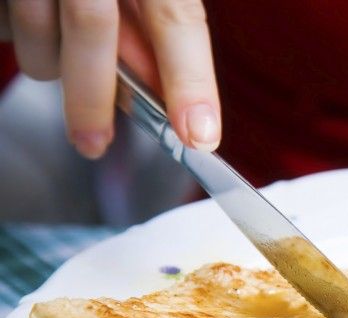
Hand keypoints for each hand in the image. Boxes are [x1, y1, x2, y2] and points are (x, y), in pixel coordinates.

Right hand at [0, 0, 219, 158]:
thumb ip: (152, 27)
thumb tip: (164, 98)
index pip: (177, 18)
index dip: (190, 80)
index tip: (199, 134)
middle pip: (92, 27)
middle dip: (93, 98)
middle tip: (95, 142)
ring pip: (38, 30)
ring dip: (51, 61)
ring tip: (57, 43)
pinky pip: (5, 26)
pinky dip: (22, 37)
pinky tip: (29, 17)